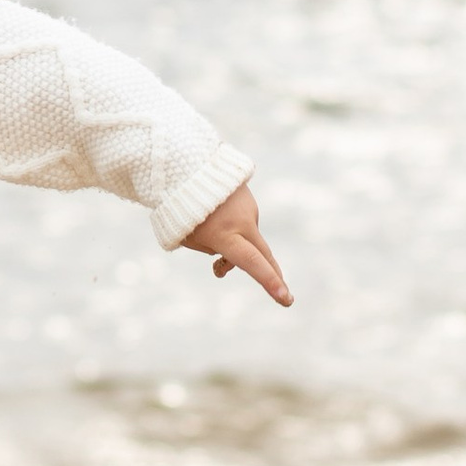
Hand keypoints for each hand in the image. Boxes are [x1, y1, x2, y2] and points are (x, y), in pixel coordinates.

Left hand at [181, 181, 292, 307]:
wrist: (185, 167)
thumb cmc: (180, 210)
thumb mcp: (190, 239)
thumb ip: (214, 251)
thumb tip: (233, 257)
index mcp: (223, 234)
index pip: (251, 262)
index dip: (269, 282)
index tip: (285, 298)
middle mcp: (241, 222)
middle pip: (263, 255)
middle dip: (274, 277)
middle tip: (285, 298)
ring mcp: (248, 209)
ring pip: (249, 237)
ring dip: (237, 242)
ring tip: (209, 227)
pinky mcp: (249, 199)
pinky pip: (244, 221)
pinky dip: (235, 225)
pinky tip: (217, 214)